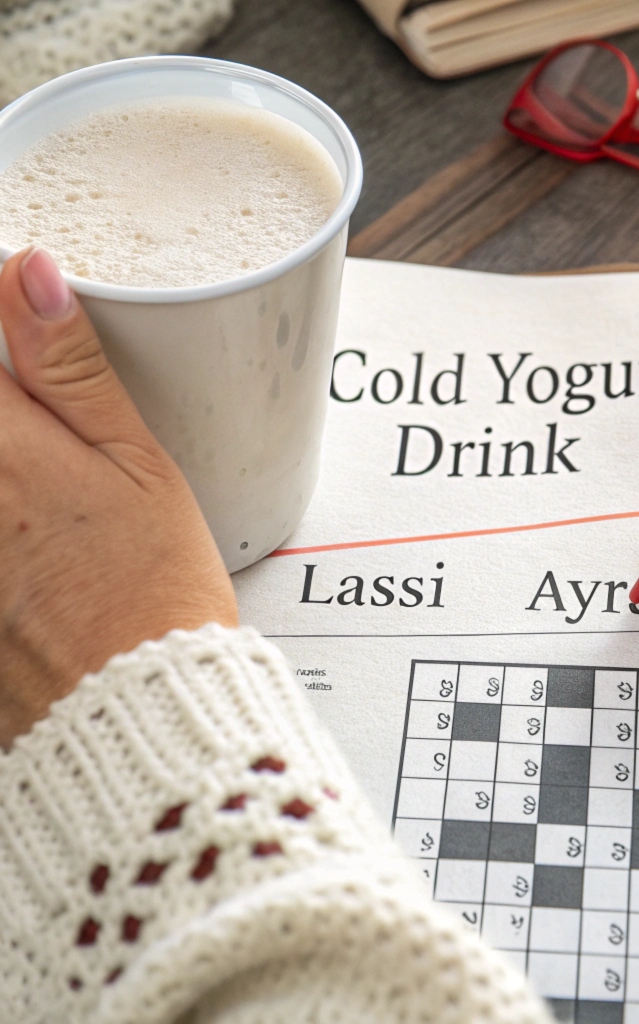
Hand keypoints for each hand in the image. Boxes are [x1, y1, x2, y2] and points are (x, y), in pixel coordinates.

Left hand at [0, 248, 236, 746]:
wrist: (133, 708)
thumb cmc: (153, 590)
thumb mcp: (138, 465)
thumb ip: (73, 369)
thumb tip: (30, 273)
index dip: (3, 325)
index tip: (23, 328)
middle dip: (20, 408)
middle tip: (53, 439)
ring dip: (20, 460)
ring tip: (56, 494)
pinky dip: (15, 514)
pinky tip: (41, 533)